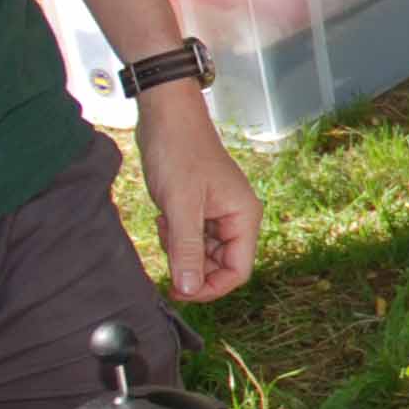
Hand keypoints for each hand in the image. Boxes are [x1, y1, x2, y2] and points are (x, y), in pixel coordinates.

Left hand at [134, 94, 262, 303]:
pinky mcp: (202, 207)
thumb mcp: (181, 207)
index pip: (238, 271)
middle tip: (164, 257)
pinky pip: (194, 236)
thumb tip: (189, 289)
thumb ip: (187, 250)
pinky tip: (164, 218)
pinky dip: (177, 237)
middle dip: (192, 267)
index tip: (179, 290)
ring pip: (205, 252)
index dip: (210, 287)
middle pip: (221, 264)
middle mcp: (238, 217)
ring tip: (164, 227)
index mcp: (244, 217)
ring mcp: (220, 212)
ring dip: (181, 251)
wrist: (167, 118)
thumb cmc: (179, 154)